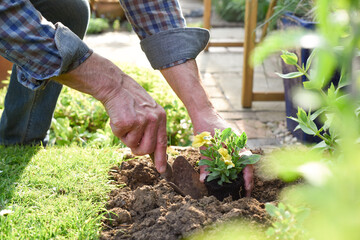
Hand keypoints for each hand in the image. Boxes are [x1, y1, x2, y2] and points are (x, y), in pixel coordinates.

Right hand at [55, 53, 167, 172]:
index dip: (161, 157)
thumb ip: (150, 128)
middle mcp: (154, 119)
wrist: (115, 85)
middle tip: (130, 141)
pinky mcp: (128, 122)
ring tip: (124, 121)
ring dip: (125, 137)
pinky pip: (121, 137)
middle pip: (147, 148)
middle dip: (137, 149)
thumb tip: (148, 150)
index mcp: (161, 116)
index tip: (161, 170)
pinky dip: (116, 130)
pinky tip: (117, 117)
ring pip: (133, 144)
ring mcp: (142, 121)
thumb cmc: (129, 99)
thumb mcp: (147, 110)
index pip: (162, 141)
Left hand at [160, 59, 253, 195]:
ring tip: (239, 187)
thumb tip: (204, 180)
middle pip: (247, 165)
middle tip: (244, 194)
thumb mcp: (204, 148)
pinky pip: (236, 157)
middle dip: (247, 180)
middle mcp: (239, 145)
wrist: (203, 113)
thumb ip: (205, 164)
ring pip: (242, 162)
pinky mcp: (231, 144)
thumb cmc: (205, 128)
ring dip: (242, 174)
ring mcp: (236, 144)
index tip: (247, 189)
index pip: (248, 165)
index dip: (248, 179)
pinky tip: (231, 174)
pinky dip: (235, 167)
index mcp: (236, 145)